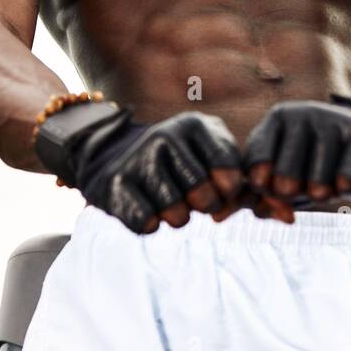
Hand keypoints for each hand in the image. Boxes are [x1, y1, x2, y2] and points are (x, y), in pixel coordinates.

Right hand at [73, 111, 244, 233]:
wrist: (127, 159)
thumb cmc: (186, 161)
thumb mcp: (213, 153)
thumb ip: (235, 177)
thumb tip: (227, 208)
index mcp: (194, 125)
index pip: (228, 171)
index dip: (229, 192)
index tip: (223, 191)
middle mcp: (164, 135)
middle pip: (202, 195)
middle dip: (206, 206)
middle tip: (197, 200)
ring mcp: (138, 157)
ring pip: (176, 214)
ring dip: (179, 217)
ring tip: (172, 201)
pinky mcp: (115, 182)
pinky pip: (146, 223)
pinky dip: (152, 225)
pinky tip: (149, 208)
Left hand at [244, 98, 350, 214]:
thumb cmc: (315, 158)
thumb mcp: (282, 169)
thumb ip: (261, 196)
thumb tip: (256, 217)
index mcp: (278, 118)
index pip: (255, 170)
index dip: (265, 191)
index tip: (274, 186)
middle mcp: (305, 113)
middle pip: (285, 183)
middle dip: (297, 196)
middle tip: (308, 181)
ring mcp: (336, 121)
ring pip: (318, 189)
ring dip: (326, 194)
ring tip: (332, 174)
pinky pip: (348, 186)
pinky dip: (350, 192)